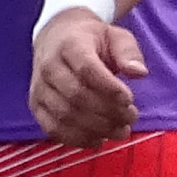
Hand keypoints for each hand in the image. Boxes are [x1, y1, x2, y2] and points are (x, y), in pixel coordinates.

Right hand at [29, 6, 146, 143]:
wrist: (56, 38)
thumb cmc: (92, 40)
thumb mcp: (115, 36)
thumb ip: (128, 52)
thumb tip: (139, 73)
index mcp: (69, 45)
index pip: (86, 69)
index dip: (109, 88)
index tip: (130, 100)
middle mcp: (48, 66)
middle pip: (76, 96)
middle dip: (108, 112)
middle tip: (131, 117)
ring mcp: (39, 88)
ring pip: (65, 116)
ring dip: (96, 129)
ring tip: (120, 130)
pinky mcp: (36, 106)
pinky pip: (53, 129)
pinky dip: (77, 139)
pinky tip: (98, 140)